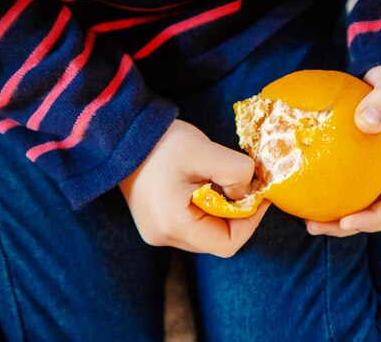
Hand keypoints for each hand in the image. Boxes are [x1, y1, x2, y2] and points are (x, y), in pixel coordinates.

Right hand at [120, 119, 269, 256]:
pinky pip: (192, 224)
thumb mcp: (205, 150)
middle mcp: (163, 236)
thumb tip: (247, 192)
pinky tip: (203, 184)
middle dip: (236, 214)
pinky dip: (206, 208)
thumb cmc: (162, 143)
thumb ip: (236, 171)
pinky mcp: (156, 223)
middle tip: (242, 184)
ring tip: (218, 180)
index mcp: (174, 224)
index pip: (227, 244)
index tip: (258, 195)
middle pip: (217, 239)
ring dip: (221, 210)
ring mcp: (157, 232)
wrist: (122, 136)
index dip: (250, 222)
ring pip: (206, 233)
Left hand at [306, 65, 380, 236]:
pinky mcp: (370, 168)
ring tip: (308, 222)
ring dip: (338, 218)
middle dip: (350, 226)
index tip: (348, 220)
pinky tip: (305, 193)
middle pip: (379, 214)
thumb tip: (365, 122)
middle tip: (315, 226)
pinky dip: (332, 195)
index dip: (377, 219)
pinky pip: (351, 187)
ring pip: (365, 206)